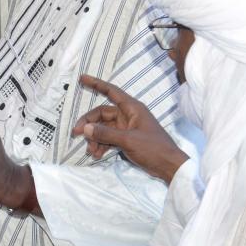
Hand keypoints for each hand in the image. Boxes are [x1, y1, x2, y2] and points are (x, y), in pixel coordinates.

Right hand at [72, 74, 186, 183]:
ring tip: (91, 151)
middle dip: (89, 124)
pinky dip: (101, 145)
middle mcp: (128, 115)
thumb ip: (105, 133)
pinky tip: (97, 155)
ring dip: (95, 138)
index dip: (96, 84)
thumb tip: (86, 128)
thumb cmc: (153, 149)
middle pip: (102, 114)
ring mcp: (127, 128)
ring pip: (103, 128)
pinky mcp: (126, 139)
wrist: (169, 167)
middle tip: (76, 134)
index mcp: (132, 109)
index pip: (111, 91)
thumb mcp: (128, 140)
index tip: (82, 78)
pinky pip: (108, 138)